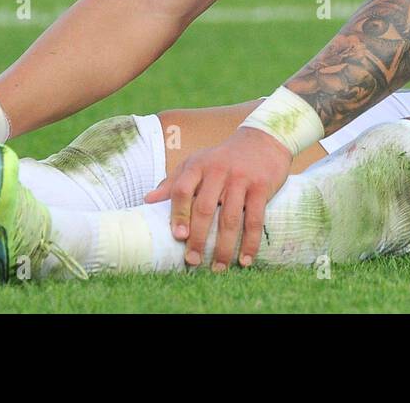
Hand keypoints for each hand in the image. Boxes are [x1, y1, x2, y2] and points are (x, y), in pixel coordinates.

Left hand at [144, 127, 291, 270]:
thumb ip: (174, 182)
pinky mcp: (262, 187)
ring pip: (230, 218)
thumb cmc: (222, 158)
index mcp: (198, 165)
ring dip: (223, 248)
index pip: (182, 189)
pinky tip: (245, 260)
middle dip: (198, 238)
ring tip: (218, 268)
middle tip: (193, 261)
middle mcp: (218, 170)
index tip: (177, 237)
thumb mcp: (196, 163)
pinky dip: (250, 243)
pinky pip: (255, 220)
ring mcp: (241, 179)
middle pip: (205, 208)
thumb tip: (147, 201)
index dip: (177, 214)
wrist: (262, 141)